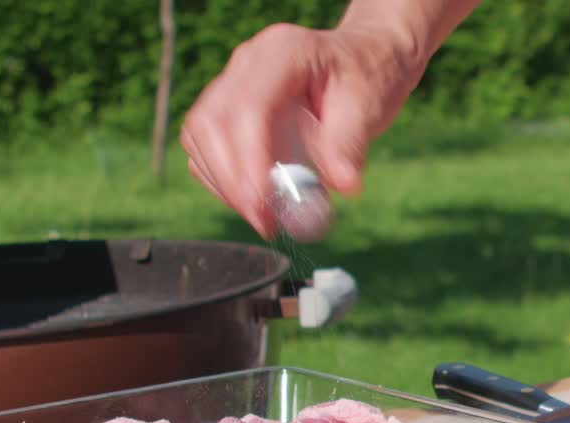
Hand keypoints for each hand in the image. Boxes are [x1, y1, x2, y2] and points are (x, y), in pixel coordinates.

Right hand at [180, 22, 421, 239]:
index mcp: (282, 52)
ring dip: (225, 184)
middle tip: (265, 222)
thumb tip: (343, 186)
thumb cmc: (367, 78)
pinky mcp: (228, 107)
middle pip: (210, 122)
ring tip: (266, 218)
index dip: (248, 159)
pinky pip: (206, 146)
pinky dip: (224, 180)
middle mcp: (247, 63)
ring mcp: (232, 82)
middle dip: (230, 180)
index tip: (263, 205)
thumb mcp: (369, 106)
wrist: (363, 61)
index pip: (247, 106)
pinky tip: (256, 201)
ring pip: (201, 136)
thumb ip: (351, 144)